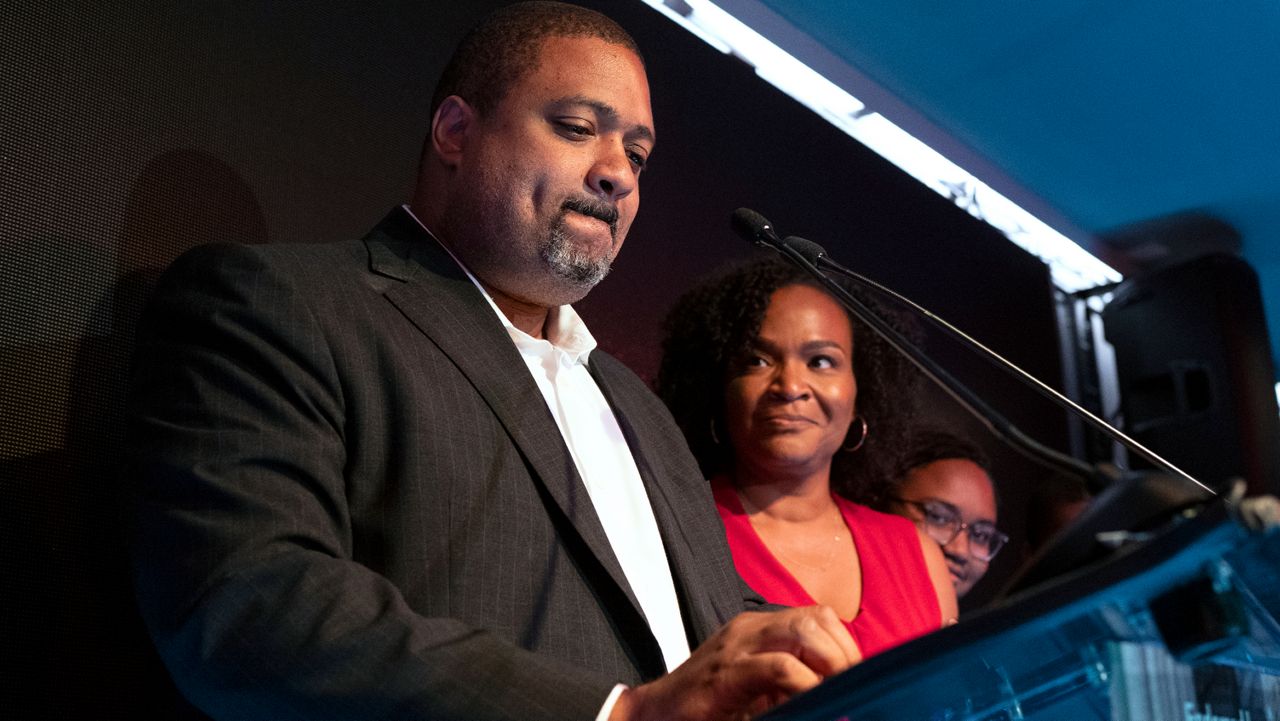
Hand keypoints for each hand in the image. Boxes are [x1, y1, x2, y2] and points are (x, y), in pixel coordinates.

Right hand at [610, 605, 859, 720]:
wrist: (651, 716)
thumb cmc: (705, 708)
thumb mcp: (754, 688)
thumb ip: (788, 682)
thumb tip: (836, 695)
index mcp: (758, 629)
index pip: (817, 617)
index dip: (845, 647)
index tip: (854, 682)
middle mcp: (749, 629)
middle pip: (817, 618)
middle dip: (844, 655)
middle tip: (850, 691)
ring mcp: (736, 647)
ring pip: (804, 632)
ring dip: (831, 665)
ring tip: (834, 696)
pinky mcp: (726, 674)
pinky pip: (780, 667)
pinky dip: (806, 686)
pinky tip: (810, 704)